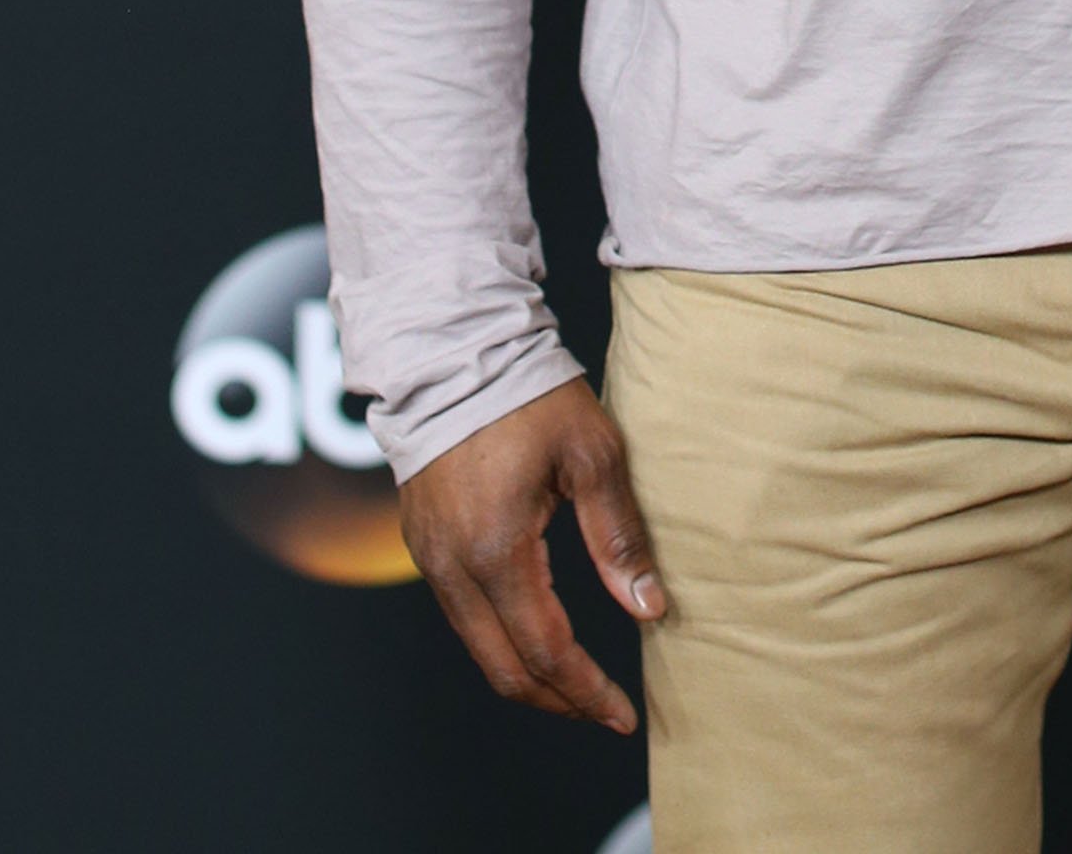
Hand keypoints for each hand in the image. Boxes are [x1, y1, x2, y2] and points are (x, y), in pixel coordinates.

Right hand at [398, 379, 667, 731]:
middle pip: (504, 670)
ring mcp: (430, 559)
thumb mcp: (592, 455)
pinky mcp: (423, 544)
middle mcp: (454, 569)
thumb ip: (618, 536)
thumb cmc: (530, 397)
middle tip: (604, 711)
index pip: (546, 652)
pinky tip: (536, 631)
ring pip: (479, 648)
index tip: (624, 716)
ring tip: (579, 681)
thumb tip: (649, 608)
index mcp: (497, 552)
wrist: (454, 354)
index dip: (587, 692)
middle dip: (557, 701)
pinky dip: (502, 639)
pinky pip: (462, 614)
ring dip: (528, 673)